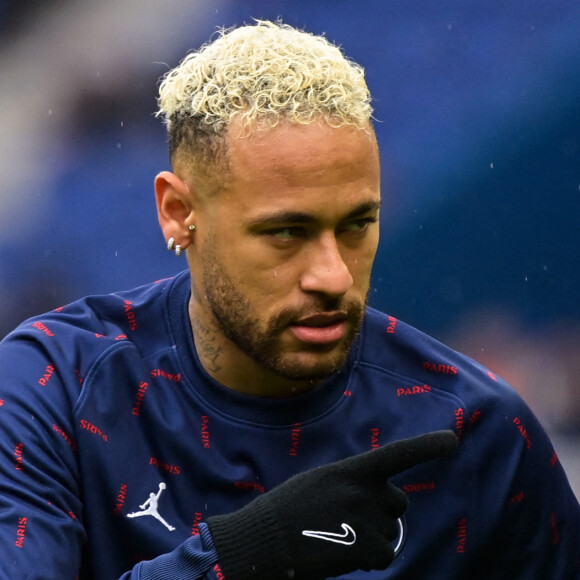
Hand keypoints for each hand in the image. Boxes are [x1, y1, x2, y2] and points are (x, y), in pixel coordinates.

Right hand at [207, 430, 457, 579]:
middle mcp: (365, 491)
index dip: (426, 446)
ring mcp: (368, 519)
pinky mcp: (368, 548)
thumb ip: (352, 484)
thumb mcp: (320, 482)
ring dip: (372, 538)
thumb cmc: (288, 509)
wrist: (265, 539)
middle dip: (383, 512)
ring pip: (390, 532)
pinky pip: (385, 555)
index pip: (397, 454)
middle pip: (397, 502)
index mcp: (351, 470)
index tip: (452, 439)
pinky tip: (341, 554)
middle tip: (349, 521)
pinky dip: (370, 558)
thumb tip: (382, 503)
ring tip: (336, 537)